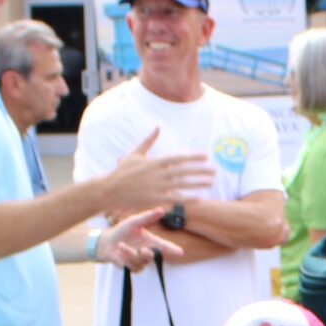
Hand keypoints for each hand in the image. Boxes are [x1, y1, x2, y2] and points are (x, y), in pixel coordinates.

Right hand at [98, 129, 214, 217]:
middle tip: (215, 171)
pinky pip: (174, 199)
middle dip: (200, 170)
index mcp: (154, 162)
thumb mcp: (135, 153)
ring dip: (198, 184)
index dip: (193, 157)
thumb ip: (149, 141)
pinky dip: (187, 199)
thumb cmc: (122, 171)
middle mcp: (157, 174)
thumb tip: (157, 126)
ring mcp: (156, 187)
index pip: (178, 158)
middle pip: (184, 171)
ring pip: (182, 185)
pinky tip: (199, 199)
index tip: (206, 156)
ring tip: (211, 183)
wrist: (110, 189)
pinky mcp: (154, 199)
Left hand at [100, 207, 184, 271]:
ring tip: (121, 246)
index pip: (165, 247)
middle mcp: (149, 252)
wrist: (107, 242)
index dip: (173, 250)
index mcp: (152, 241)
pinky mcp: (134, 268)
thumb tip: (162, 210)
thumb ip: (148, 217)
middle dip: (147, 254)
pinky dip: (125, 258)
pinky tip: (120, 253)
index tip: (180, 252)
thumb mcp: (134, 222)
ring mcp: (142, 262)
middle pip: (154, 256)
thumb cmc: (122, 231)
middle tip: (142, 249)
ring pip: (140, 261)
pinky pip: (133, 266)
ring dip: (129, 253)